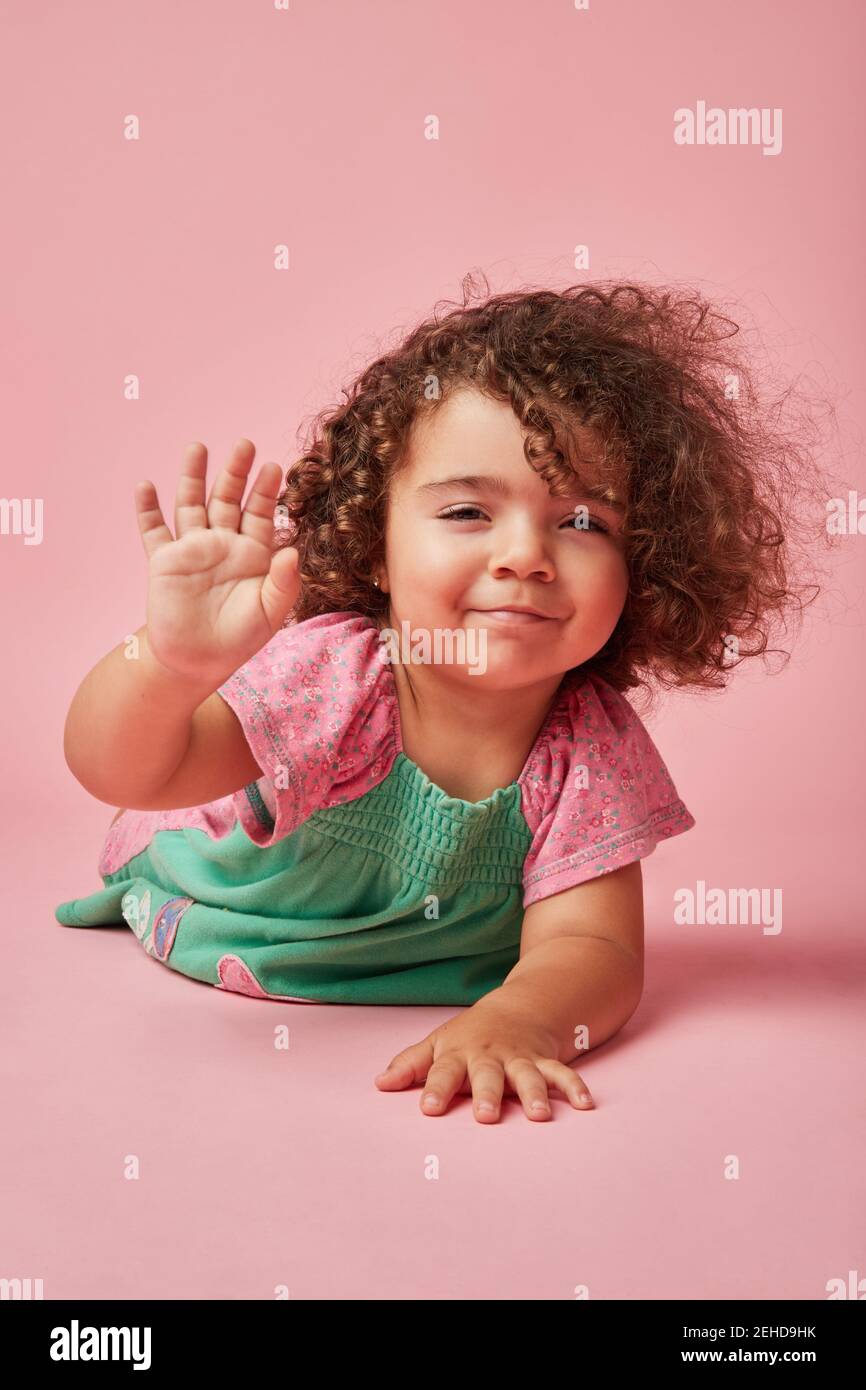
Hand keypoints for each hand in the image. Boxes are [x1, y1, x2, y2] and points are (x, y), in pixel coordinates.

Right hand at [135, 439, 300, 686]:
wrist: (198, 662)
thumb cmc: (240, 639)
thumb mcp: (270, 613)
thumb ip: (283, 582)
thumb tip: (293, 551)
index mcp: (252, 553)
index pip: (260, 513)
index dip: (266, 491)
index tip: (274, 467)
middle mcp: (222, 543)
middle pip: (227, 499)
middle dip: (234, 472)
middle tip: (244, 445)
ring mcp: (192, 549)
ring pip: (191, 505)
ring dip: (193, 477)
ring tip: (197, 447)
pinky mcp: (164, 561)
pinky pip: (154, 531)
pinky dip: (147, 510)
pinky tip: (145, 486)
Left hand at [374, 993, 594, 1122]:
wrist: (518, 1007)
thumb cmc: (470, 1035)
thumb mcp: (437, 1044)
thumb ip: (410, 1065)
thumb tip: (378, 1084)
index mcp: (458, 1053)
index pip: (442, 1071)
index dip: (435, 1089)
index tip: (429, 1109)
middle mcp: (489, 1056)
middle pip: (487, 1075)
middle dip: (488, 1094)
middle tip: (486, 1116)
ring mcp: (519, 1058)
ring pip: (527, 1075)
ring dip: (534, 1093)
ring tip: (539, 1116)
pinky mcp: (544, 1060)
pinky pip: (561, 1073)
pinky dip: (574, 1087)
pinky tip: (585, 1105)